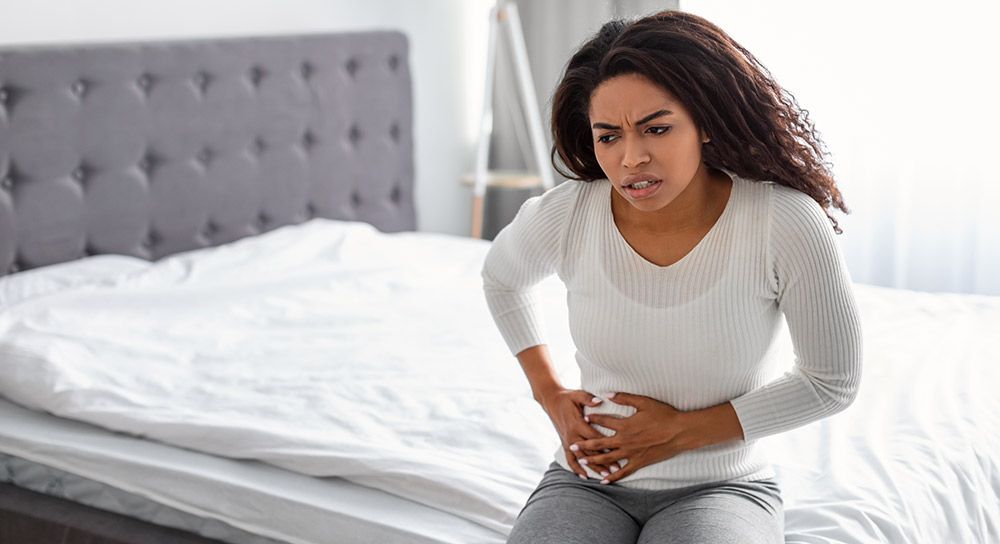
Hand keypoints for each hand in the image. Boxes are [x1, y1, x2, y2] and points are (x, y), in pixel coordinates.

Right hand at [538, 388, 616, 478]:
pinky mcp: (565, 444)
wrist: (552, 401)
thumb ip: (588, 399)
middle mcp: (572, 435)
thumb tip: (599, 400)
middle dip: (603, 461)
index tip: (618, 452)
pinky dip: (576, 469)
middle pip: (590, 451)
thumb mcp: (578, 395)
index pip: (594, 437)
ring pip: (582, 458)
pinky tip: (584, 477)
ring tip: (605, 475)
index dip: (606, 445)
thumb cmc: (567, 397)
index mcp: (577, 424)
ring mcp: (568, 441)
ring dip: (593, 467)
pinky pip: (570, 459)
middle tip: (616, 469)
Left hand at [571, 392, 702, 483]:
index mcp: (625, 425)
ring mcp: (631, 453)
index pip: (604, 421)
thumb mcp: (643, 402)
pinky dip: (613, 476)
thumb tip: (608, 394)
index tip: (584, 418)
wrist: (680, 432)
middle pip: (600, 443)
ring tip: (582, 462)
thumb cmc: (663, 415)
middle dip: (585, 445)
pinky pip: (623, 472)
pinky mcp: (639, 462)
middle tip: (572, 446)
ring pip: (608, 458)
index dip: (593, 419)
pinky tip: (604, 480)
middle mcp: (625, 440)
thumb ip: (624, 397)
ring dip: (594, 460)